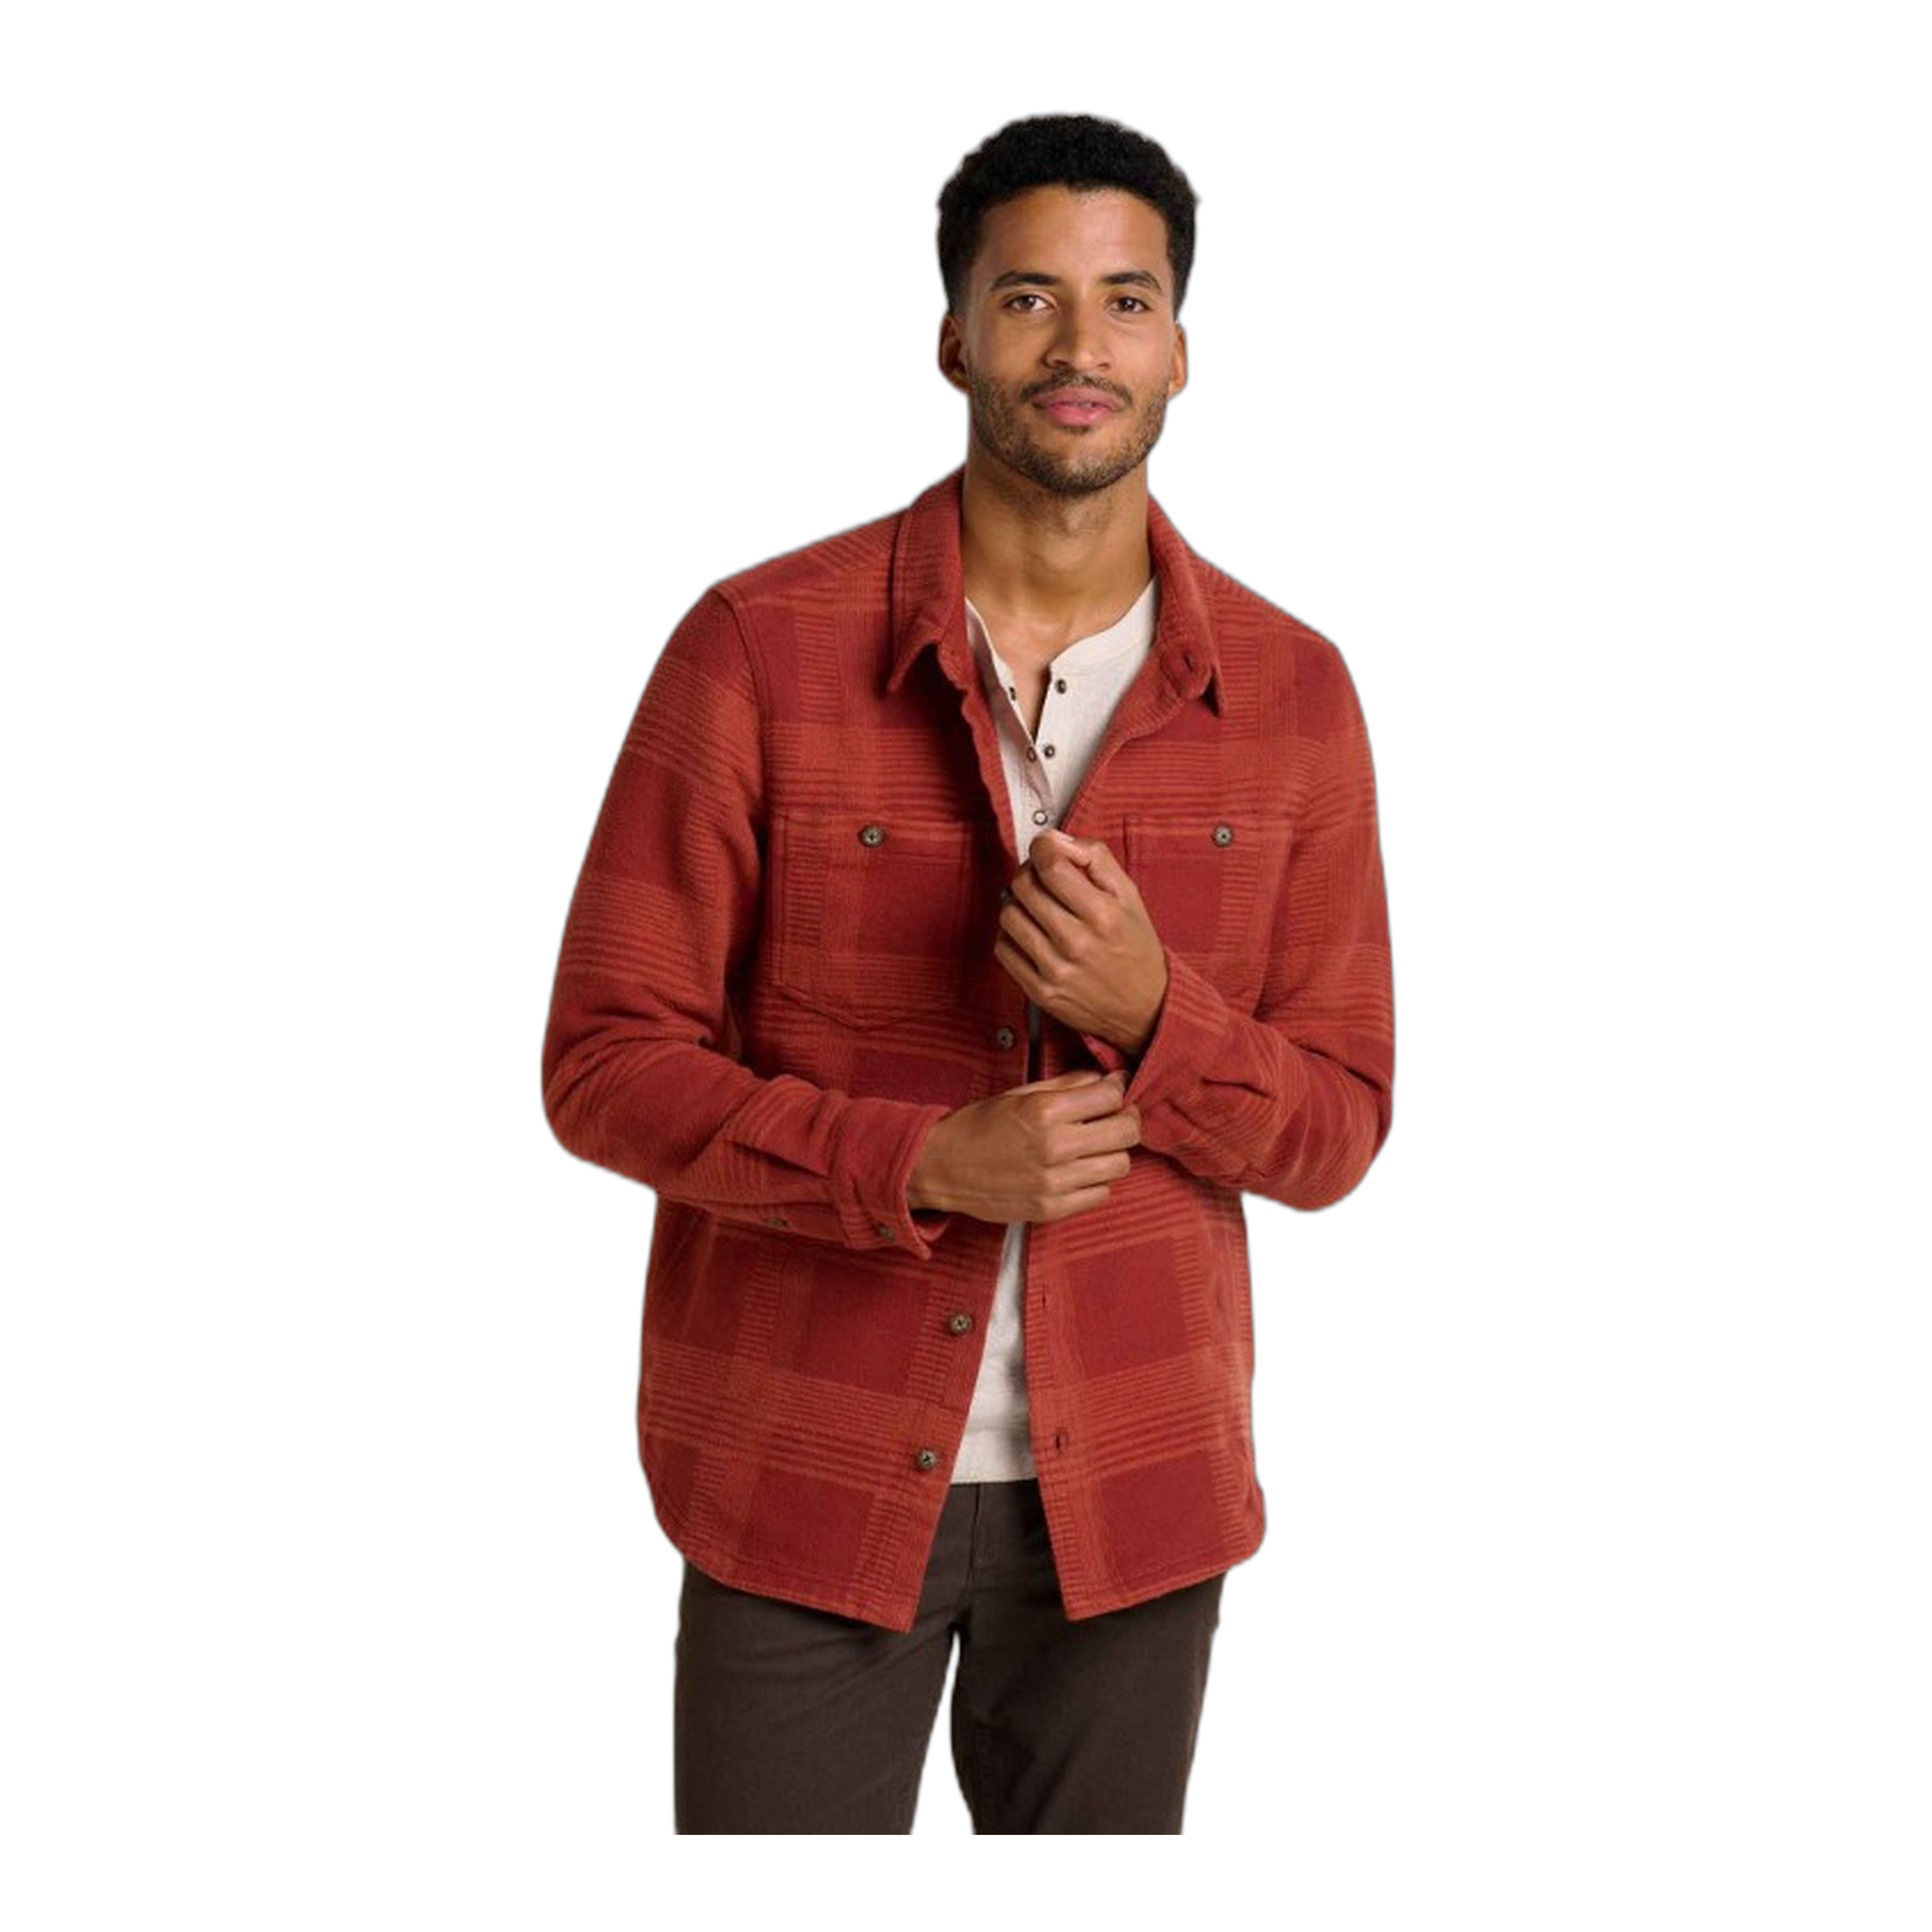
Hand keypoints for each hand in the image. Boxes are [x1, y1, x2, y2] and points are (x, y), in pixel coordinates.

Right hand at [906, 1070, 1138, 1223]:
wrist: (941, 1168)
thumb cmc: (978, 1126)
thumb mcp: (1019, 1095)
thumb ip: (1066, 1086)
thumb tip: (1106, 1079)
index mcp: (1044, 1111)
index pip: (1112, 1096)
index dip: (1119, 1089)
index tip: (1116, 1089)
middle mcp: (1054, 1147)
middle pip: (1126, 1133)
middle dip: (1127, 1120)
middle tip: (1116, 1117)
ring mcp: (1054, 1183)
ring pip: (1120, 1166)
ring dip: (1113, 1153)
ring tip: (1095, 1146)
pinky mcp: (1051, 1209)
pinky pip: (1101, 1194)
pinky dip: (1097, 1181)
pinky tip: (1078, 1170)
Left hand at [995, 831, 1168, 1054]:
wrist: (1143, 1008)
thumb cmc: (1134, 946)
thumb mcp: (1128, 895)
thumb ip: (1094, 858)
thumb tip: (1054, 840)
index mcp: (1102, 914)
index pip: (1050, 866)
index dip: (1041, 849)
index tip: (1044, 850)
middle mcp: (1077, 943)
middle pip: (1023, 887)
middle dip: (1029, 874)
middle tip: (1041, 880)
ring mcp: (1055, 970)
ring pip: (1008, 915)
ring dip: (1017, 904)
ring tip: (1037, 908)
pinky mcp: (1039, 992)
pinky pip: (1003, 948)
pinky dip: (1012, 934)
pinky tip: (1032, 934)